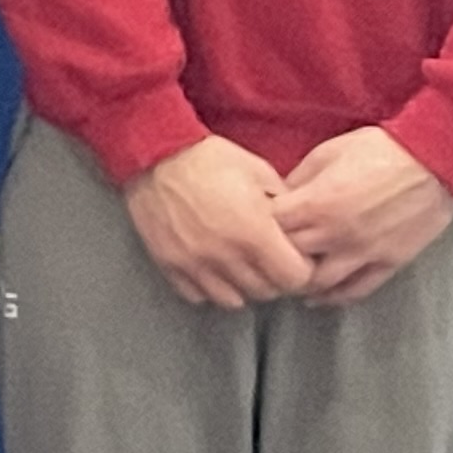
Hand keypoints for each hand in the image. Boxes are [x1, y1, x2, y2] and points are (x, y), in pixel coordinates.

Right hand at [122, 133, 315, 308]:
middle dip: (273, 278)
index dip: (300, 268)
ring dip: (241, 286)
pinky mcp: (169, 264)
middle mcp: (225, 254)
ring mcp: (194, 262)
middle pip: (266, 292)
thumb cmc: (208, 158)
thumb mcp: (258, 171)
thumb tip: (298, 228)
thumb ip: (283, 205)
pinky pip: (198, 295)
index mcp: (253, 231)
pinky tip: (211, 267)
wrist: (153, 152)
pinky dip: (208, 286)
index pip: (294, 278)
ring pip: (234, 300)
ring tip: (239, 265)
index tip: (294, 257)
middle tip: (268, 260)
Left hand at [272, 124, 452, 304]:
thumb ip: (299, 179)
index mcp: (316, 204)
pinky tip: (320, 297)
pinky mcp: (388, 263)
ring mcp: (363, 253)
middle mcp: (335, 234)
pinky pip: (357, 290)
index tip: (258, 224)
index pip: (272, 227)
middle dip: (275, 255)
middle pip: (290, 257)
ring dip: (301, 283)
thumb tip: (280, 196)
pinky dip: (335, 298)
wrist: (432, 161)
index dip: (261, 225)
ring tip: (290, 278)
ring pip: (320, 284)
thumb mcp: (327, 153)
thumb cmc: (378, 149)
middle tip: (268, 254)